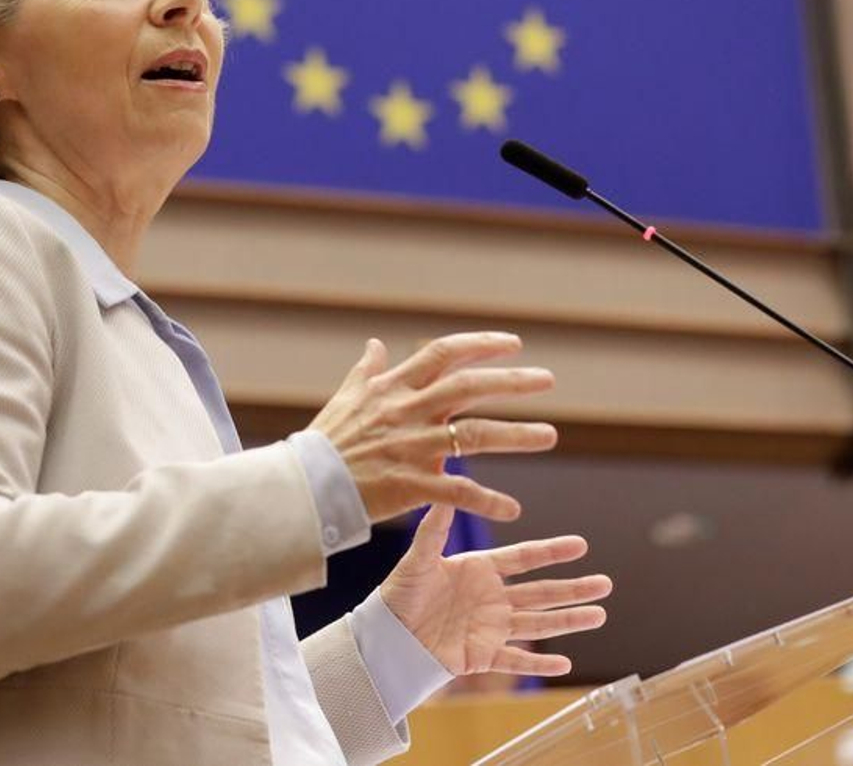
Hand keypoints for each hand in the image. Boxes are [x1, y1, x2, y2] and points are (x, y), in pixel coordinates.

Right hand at [309, 332, 556, 523]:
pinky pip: (458, 492)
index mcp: (394, 388)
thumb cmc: (326, 443)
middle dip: (511, 381)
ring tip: (548, 435)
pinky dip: (487, 501)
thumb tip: (375, 344)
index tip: (514, 343)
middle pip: (468, 387)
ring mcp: (412, 447)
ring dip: (516, 435)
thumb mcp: (346, 398)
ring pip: (474, 435)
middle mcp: (408, 412)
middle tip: (547, 379)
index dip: (480, 344)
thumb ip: (367, 371)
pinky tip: (512, 509)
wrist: (304, 488)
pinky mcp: (411, 484)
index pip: (443, 354)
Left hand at [380, 505, 612, 677]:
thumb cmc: (398, 594)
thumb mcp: (418, 559)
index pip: (525, 558)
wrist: (385, 637)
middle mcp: (492, 597)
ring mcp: (491, 627)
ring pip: (538, 623)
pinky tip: (564, 664)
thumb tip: (444, 493)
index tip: (581, 545)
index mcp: (481, 569)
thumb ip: (434, 530)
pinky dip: (539, 663)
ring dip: (569, 620)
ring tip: (600, 615)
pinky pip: (515, 660)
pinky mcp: (482, 656)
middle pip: (542, 591)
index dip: (553, 552)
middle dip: (574, 588)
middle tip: (606, 584)